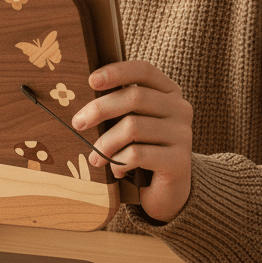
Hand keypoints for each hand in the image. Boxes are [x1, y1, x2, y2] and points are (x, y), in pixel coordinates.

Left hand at [72, 60, 192, 222]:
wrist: (167, 191)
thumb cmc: (143, 150)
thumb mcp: (132, 123)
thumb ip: (118, 106)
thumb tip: (84, 99)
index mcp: (169, 92)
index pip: (144, 70)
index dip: (117, 72)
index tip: (91, 80)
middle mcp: (180, 109)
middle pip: (135, 97)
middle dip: (100, 108)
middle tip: (78, 123)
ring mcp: (183, 134)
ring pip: (133, 127)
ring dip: (106, 143)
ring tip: (95, 157)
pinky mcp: (180, 161)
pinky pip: (138, 154)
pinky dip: (119, 162)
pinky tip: (116, 171)